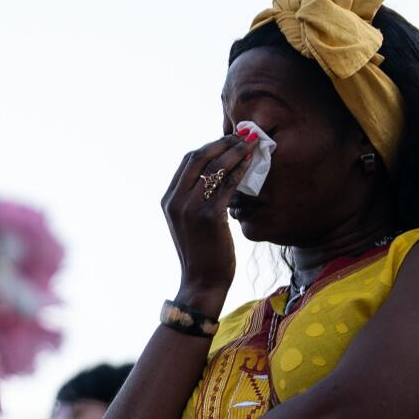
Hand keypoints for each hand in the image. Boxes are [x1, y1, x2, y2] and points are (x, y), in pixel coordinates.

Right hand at [161, 130, 256, 296]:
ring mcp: (190, 208)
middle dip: (221, 143)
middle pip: (198, 158)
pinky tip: (250, 163)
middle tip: (241, 136)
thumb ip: (194, 200)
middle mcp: (175, 201)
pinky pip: (227, 184)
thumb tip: (216, 176)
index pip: (187, 162)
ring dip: (233, 151)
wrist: (202, 282)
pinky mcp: (209, 216)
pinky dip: (239, 170)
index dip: (209, 146)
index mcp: (168, 200)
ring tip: (250, 144)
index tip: (227, 140)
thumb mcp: (189, 223)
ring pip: (214, 167)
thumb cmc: (202, 253)